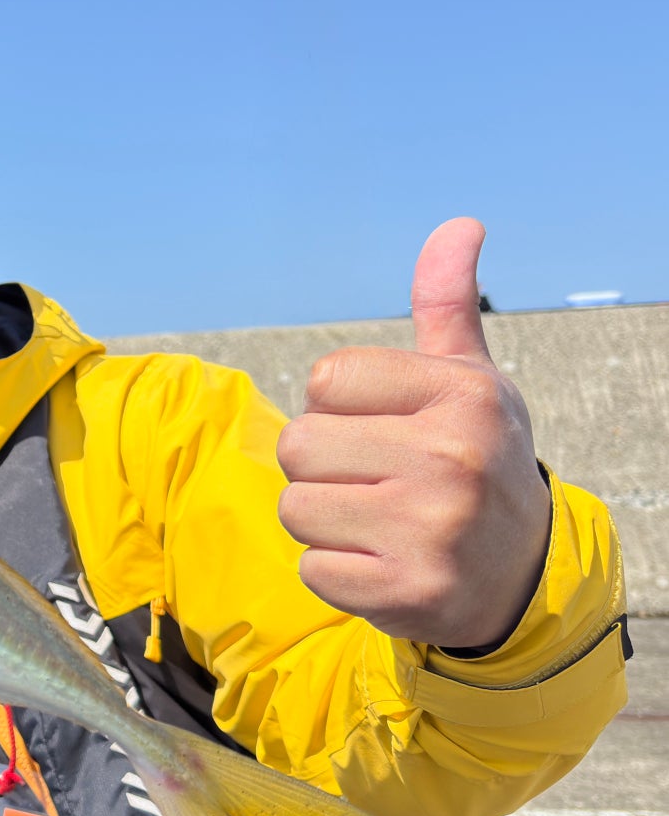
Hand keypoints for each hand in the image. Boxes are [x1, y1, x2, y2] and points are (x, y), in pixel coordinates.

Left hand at [278, 218, 549, 647]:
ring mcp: (432, 530)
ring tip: (379, 525)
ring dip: (324, 522)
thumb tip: (460, 224)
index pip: (325, 379)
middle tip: (378, 484)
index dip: (340, 408)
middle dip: (323, 468)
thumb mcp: (468, 380)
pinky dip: (335, 574)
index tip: (387, 430)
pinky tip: (383, 566)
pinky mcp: (408, 592)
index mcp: (461, 396)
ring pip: (295, 508)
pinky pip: (311, 570)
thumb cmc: (474, 461)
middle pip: (299, 445)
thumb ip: (446, 304)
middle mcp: (451, 458)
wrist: (520, 574)